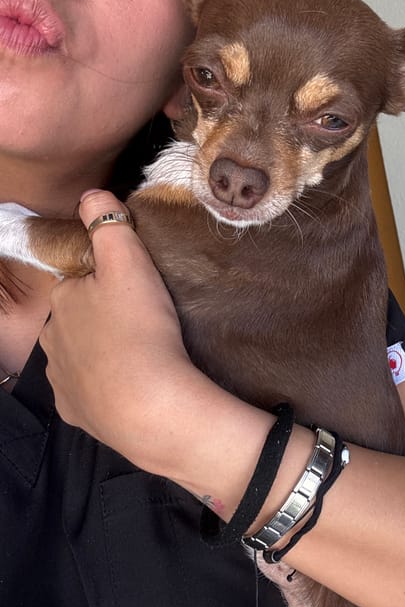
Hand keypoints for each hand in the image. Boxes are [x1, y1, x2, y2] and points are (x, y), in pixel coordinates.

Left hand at [40, 189, 193, 469]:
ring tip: (140, 355)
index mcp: (63, 301)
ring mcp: (62, 381)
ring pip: (80, 357)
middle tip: (144, 322)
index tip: (138, 291)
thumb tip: (90, 194)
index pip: (82, 281)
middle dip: (102, 318)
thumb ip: (108, 222)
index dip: (109, 282)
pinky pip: (89, 394)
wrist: (149, 407)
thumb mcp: (129, 262)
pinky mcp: (77, 412)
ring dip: (102, 353)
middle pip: (78, 319)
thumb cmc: (140, 329)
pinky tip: (129, 387)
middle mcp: (52, 340)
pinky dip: (105, 388)